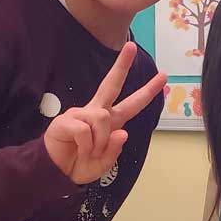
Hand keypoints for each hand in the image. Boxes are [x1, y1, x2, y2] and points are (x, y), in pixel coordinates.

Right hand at [44, 41, 166, 184]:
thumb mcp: (104, 163)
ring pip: (102, 118)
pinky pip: (85, 130)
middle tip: (131, 47)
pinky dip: (86, 146)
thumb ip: (115, 150)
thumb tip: (122, 133)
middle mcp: (95, 113)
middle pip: (111, 85)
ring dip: (100, 141)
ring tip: (89, 152)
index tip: (163, 77)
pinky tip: (79, 149)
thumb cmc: (80, 165)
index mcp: (110, 122)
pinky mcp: (66, 120)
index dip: (147, 92)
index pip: (131, 104)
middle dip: (122, 66)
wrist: (57, 174)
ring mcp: (80, 114)